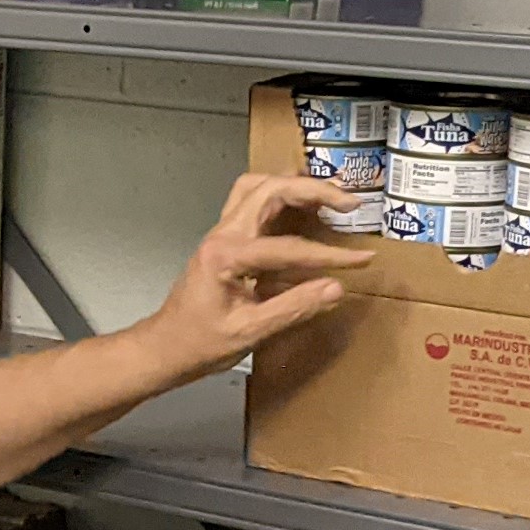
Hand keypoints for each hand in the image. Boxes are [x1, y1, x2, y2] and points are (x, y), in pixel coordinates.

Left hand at [134, 172, 374, 384]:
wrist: (166, 346)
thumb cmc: (200, 343)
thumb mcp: (249, 332)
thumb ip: (293, 308)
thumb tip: (336, 288)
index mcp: (226, 255)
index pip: (288, 247)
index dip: (329, 255)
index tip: (363, 259)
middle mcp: (222, 233)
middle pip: (271, 190)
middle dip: (314, 190)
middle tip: (350, 202)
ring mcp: (221, 232)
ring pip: (259, 186)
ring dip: (295, 184)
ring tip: (330, 193)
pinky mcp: (225, 238)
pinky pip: (252, 201)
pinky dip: (280, 194)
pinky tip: (302, 204)